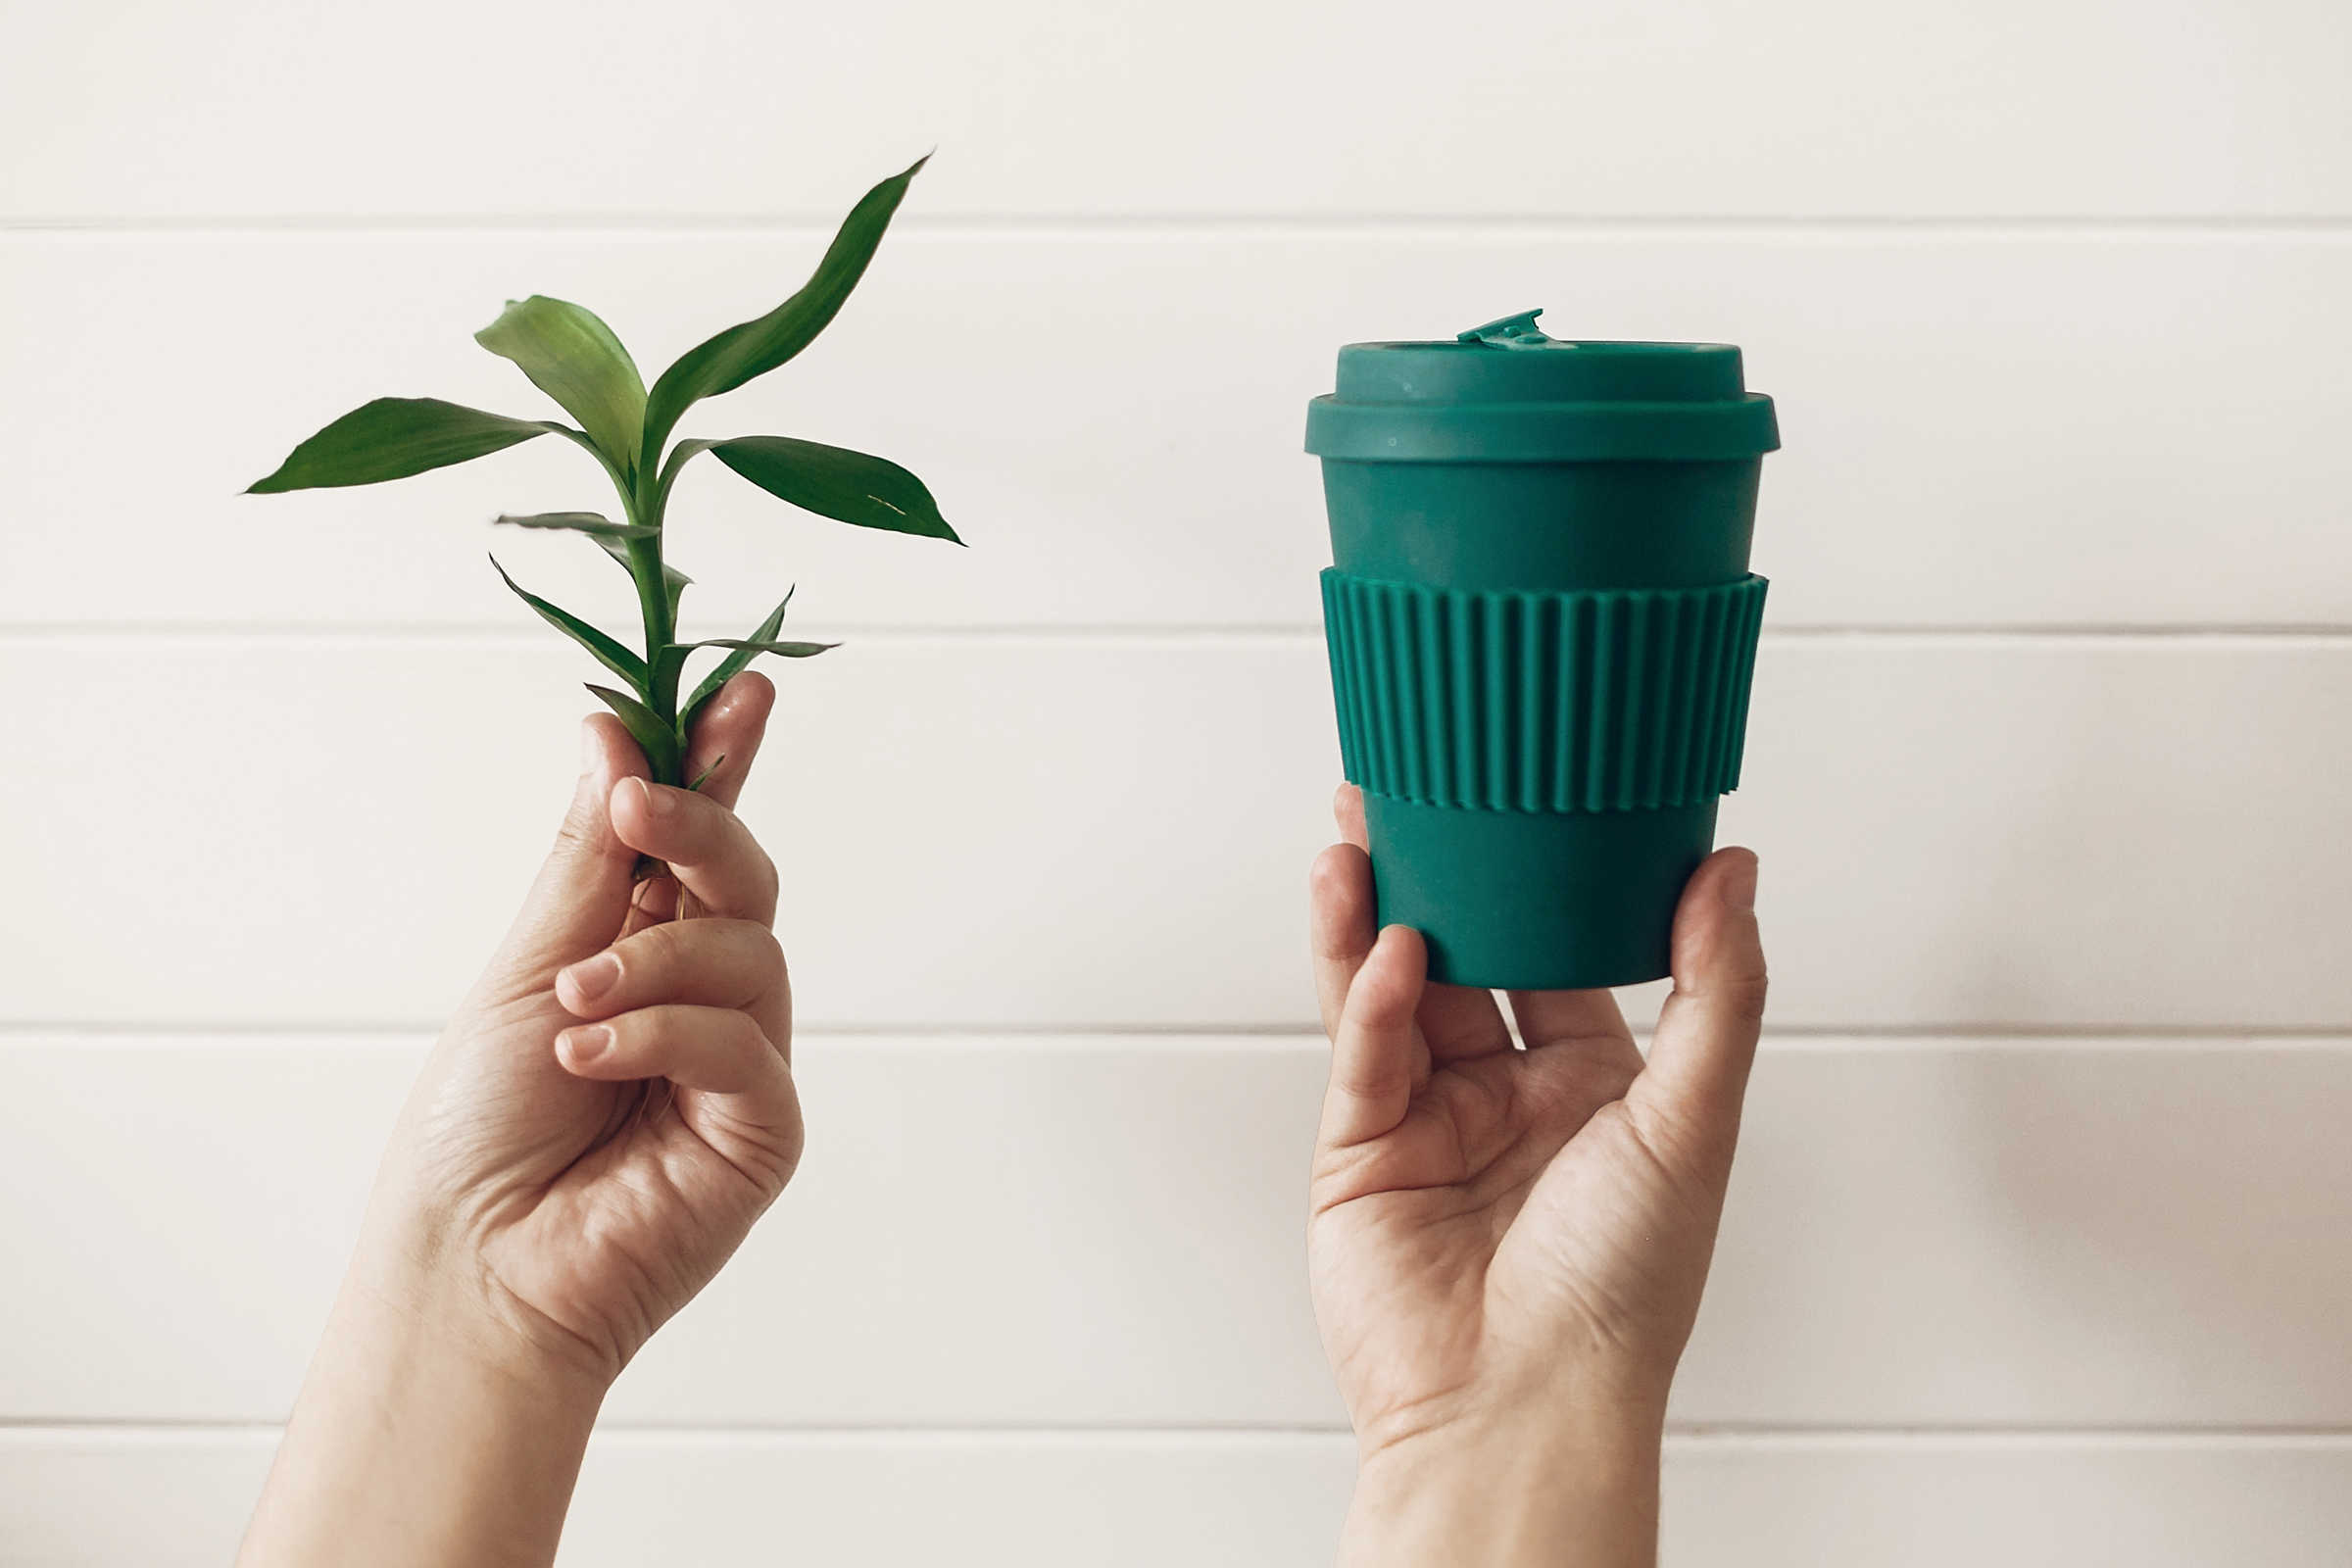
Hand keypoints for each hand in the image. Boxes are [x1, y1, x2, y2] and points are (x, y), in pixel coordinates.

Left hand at [380, 671, 801, 1381]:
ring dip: (651, 960)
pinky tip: (588, 1059)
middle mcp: (706, 1000)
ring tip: (572, 1006)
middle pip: (747, 877)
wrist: (471, 1267)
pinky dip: (661, 1033)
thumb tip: (614, 730)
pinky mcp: (765, 1131)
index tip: (743, 688)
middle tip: (638, 805)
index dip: (726, 762)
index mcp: (646, 950)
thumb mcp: (529, 964)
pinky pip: (742, 1043)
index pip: (703, 840)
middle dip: (699, 827)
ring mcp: (741, 1064)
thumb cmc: (481, 1131)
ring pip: (751, 952)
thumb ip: (593, 857)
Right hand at [1307, 785, 1766, 1567]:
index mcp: (1597, 1087)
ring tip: (1361, 834)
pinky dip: (1371, 995)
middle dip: (1437, 876)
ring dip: (1377, 912)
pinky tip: (1385, 948)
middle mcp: (1509, 1096)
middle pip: (1465, 955)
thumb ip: (1716, 988)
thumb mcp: (1695, 1122)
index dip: (1543, 877)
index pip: (1564, 952)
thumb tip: (1734, 870)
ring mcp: (1430, 1119)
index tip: (1530, 798)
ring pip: (1395, 988)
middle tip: (1411, 791)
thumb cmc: (1619, 1298)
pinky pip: (1365, 1050)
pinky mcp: (1359, 1150)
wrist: (1519, 1406)